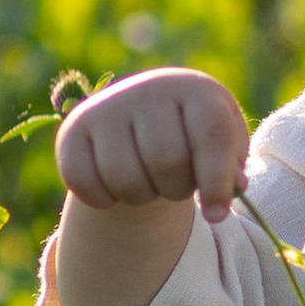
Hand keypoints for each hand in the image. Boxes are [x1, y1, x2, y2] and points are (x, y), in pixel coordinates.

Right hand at [57, 68, 249, 221]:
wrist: (148, 111)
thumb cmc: (195, 134)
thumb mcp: (223, 146)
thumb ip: (231, 169)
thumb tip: (231, 188)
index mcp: (196, 90)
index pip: (212, 137)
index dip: (217, 181)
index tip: (217, 215)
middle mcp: (149, 90)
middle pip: (167, 162)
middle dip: (176, 189)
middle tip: (177, 184)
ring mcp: (107, 107)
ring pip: (125, 178)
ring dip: (142, 197)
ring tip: (149, 183)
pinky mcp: (73, 129)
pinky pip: (84, 183)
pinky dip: (103, 200)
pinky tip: (115, 187)